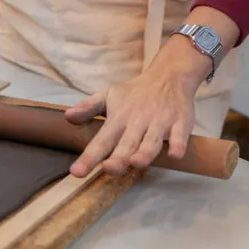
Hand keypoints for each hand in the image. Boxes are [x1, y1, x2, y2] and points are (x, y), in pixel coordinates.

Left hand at [63, 36, 209, 177]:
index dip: (89, 157)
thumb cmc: (135, 93)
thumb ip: (88, 107)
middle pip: (127, 143)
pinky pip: (181, 135)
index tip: (76, 172)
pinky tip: (174, 155)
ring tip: (136, 163)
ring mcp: (160, 122)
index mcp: (119, 118)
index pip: (101, 140)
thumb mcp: (108, 95)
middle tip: (108, 169)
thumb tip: (67, 116)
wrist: (169, 76)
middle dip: (119, 157)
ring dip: (145, 152)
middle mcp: (138, 121)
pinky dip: (179, 145)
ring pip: (152, 141)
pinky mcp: (180, 122)